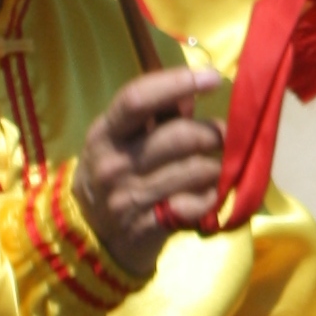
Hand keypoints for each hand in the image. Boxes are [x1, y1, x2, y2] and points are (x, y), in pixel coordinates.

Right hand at [70, 67, 226, 283]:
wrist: (91, 237)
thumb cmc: (113, 175)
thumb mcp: (119, 140)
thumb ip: (155, 113)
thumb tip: (192, 90)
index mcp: (104, 134)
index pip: (137, 99)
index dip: (177, 82)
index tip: (212, 77)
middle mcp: (115, 164)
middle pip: (180, 135)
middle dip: (213, 132)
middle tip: (224, 134)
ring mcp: (131, 198)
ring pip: (197, 170)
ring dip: (219, 165)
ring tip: (220, 165)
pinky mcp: (151, 226)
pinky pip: (199, 204)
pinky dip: (213, 196)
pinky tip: (210, 193)